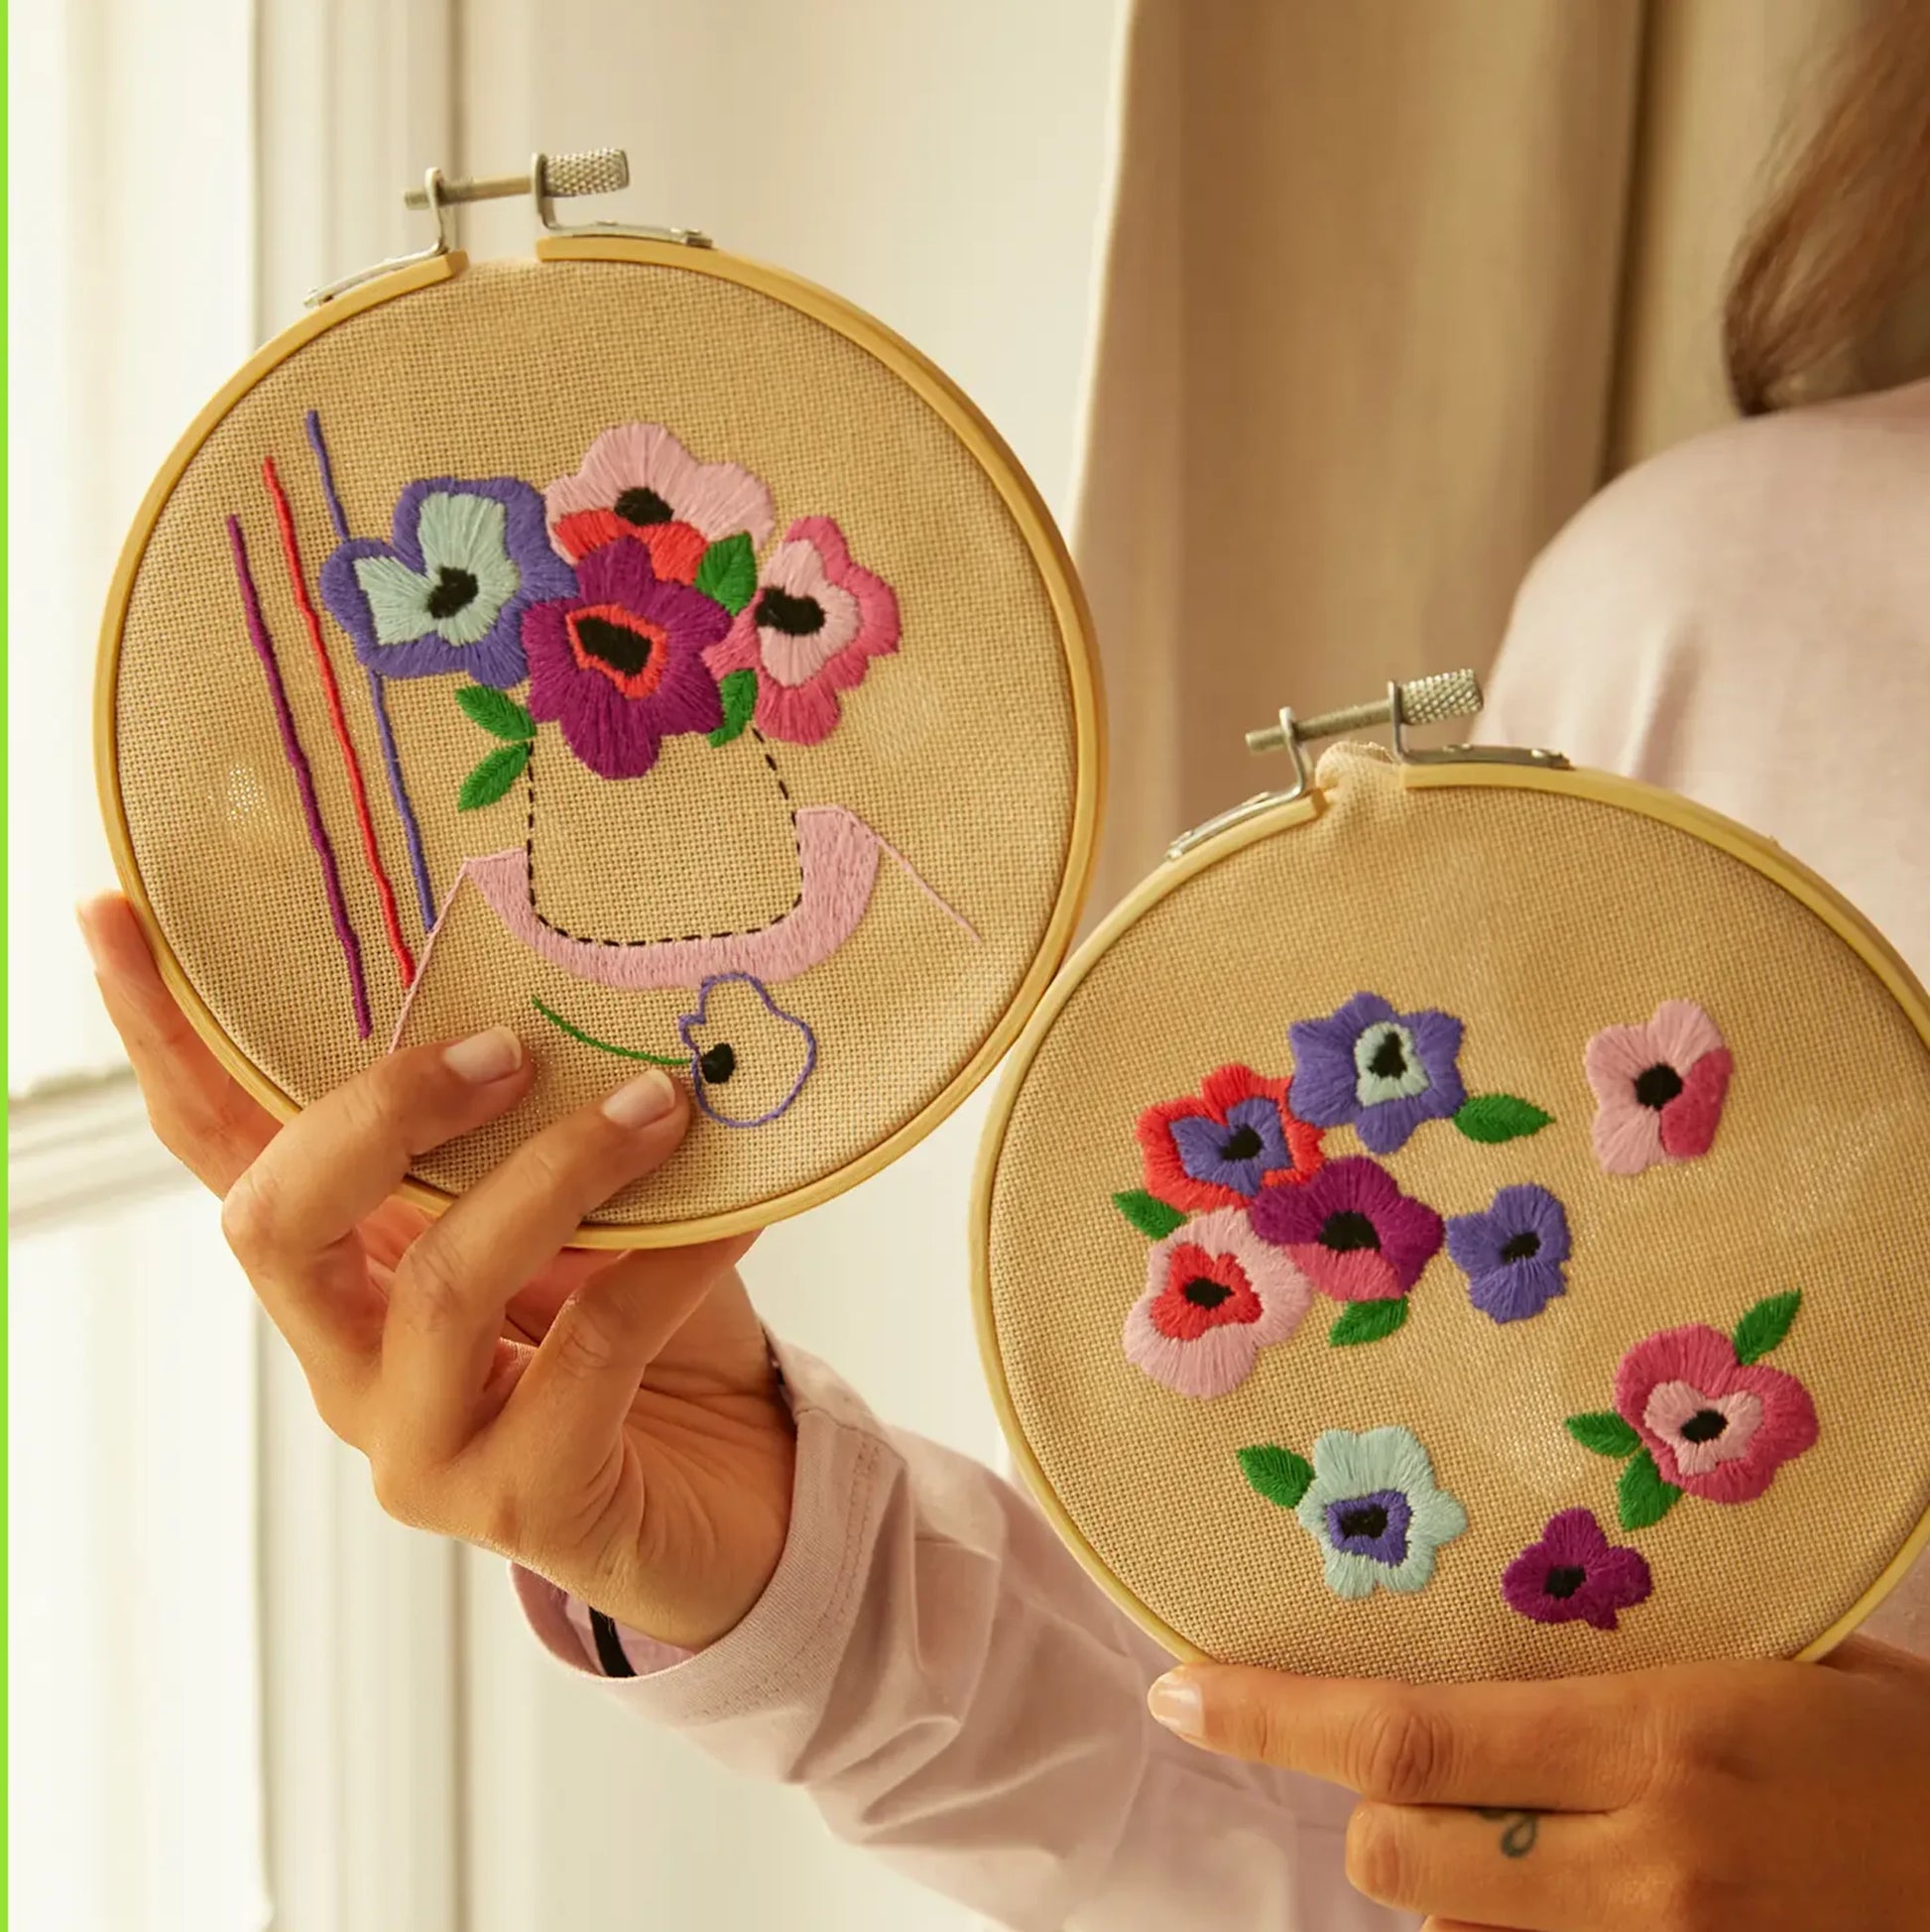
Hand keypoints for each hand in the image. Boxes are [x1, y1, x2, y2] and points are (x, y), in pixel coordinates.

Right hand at [81, 892, 795, 1649]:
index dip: (162, 1041)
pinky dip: (672, 1263)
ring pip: (440, 1286)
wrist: (737, 1489)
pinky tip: (739, 1216)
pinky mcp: (524, 1503)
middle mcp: (348, 1363)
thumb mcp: (568, 1215)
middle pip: (275, 1224)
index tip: (115, 911)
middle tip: (504, 1049)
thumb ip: (518, 1136)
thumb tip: (543, 988)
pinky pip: (592, 1351)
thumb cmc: (647, 1336)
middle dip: (380, 1115)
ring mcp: (423, 1445)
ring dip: (559, 1176)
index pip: (218, 1151)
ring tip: (660, 1109)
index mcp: (343, 1272)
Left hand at [1147, 1636, 1929, 1929]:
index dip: (1269, 1718)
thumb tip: (1525, 1643)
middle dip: (1363, 1811)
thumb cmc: (1923, 1762)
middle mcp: (1646, 1865)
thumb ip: (1647, 1663)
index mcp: (1661, 1739)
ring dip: (1448, 1880)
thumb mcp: (1792, 1668)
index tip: (1177, 1691)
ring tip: (1525, 1824)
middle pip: (1398, 1857)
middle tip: (1388, 1765)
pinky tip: (1581, 1884)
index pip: (1406, 1735)